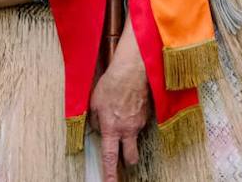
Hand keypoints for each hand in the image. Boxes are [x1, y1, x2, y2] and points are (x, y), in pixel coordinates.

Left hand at [89, 32, 149, 181]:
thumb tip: (97, 129)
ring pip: (135, 139)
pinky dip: (133, 119)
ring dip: (129, 135)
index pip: (110, 158)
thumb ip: (95, 120)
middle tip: (122, 157)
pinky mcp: (147, 116)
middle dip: (127, 161)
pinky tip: (128, 105)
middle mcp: (127, 130)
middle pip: (130, 157)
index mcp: (111, 129)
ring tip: (121, 116)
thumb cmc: (111, 85)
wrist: (132, 71)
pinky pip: (138, 123)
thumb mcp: (94, 103)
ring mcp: (139, 124)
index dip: (110, 174)